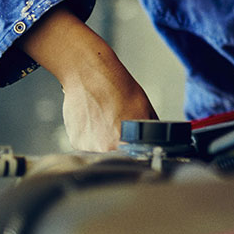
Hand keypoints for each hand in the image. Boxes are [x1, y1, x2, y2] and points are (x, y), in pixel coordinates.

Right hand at [19, 5, 157, 150]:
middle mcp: (104, 148)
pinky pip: (88, 143)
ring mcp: (87, 145)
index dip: (136, 152)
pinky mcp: (75, 140)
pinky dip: (92, 135)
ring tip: (106, 119)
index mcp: (124, 143)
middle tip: (120, 126)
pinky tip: (95, 119)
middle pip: (117, 155)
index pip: (134, 159)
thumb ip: (151, 131)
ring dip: (105, 140)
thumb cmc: (117, 87)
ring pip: (102, 150)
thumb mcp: (145, 109)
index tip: (137, 145)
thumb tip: (157, 141)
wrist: (89, 74)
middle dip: (121, 144)